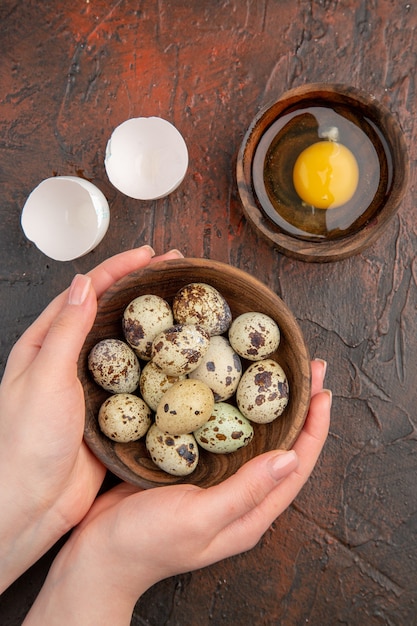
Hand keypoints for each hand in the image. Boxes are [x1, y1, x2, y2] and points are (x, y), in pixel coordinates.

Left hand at [0, 245, 183, 592]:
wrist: (32, 503)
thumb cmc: (26, 440)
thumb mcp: (43, 376)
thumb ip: (65, 330)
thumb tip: (85, 282)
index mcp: (47, 343)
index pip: (87, 293)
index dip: (119, 270)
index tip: (151, 255)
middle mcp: (72, 360)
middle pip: (113, 314)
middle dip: (144, 291)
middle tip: (179, 274)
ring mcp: (95, 386)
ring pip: (131, 346)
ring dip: (157, 327)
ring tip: (187, 310)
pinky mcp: (113, 412)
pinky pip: (142, 382)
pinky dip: (162, 367)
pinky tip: (183, 362)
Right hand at [24, 360, 330, 625]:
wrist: (97, 555)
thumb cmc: (145, 543)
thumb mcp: (198, 518)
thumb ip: (244, 491)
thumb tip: (292, 457)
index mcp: (251, 515)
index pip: (298, 466)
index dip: (315, 429)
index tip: (323, 391)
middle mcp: (241, 498)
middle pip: (283, 447)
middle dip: (300, 408)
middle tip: (308, 368)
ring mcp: (217, 483)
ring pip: (255, 439)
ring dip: (271, 406)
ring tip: (280, 371)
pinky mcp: (193, 470)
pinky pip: (223, 435)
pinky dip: (234, 410)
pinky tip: (231, 388)